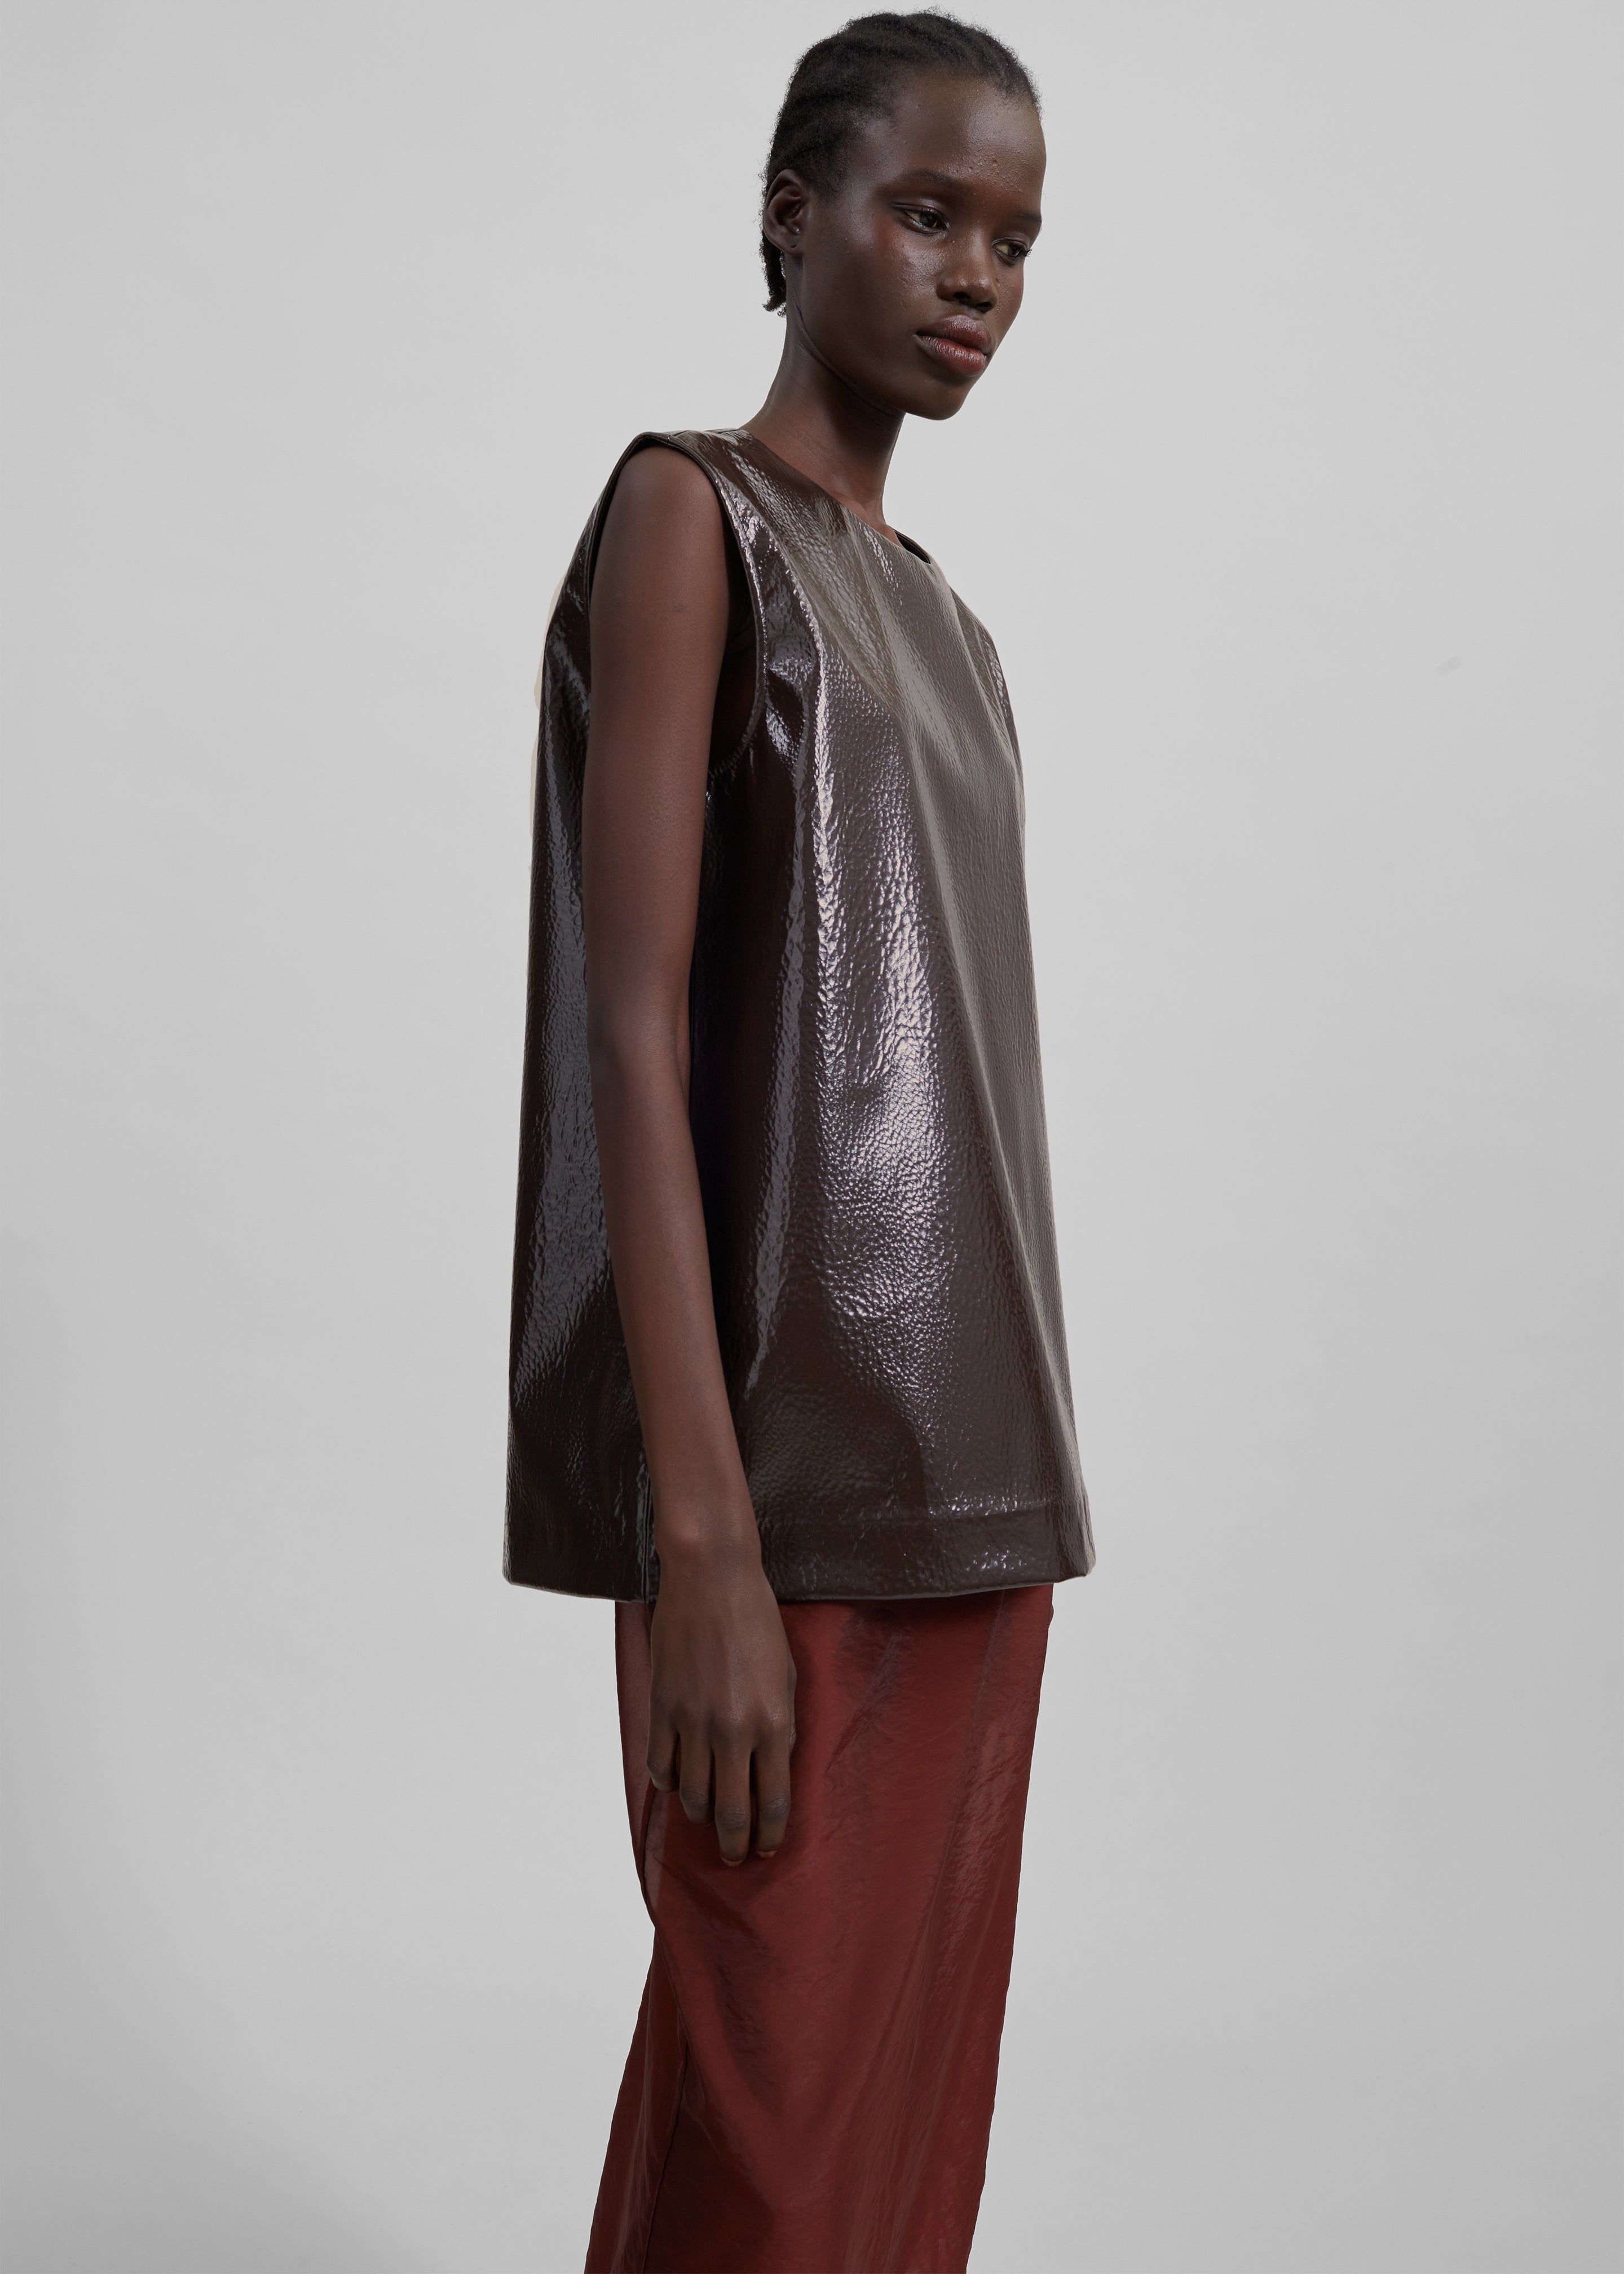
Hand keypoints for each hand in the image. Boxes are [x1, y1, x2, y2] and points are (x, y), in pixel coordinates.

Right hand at [647, 1535, 796, 1865]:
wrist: (712, 1579)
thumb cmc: (758, 1622)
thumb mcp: (786, 1675)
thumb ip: (780, 1725)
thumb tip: (771, 1769)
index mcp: (774, 1723)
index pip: (774, 1802)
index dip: (769, 1834)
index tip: (766, 1848)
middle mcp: (734, 1731)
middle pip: (733, 1812)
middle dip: (734, 1843)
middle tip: (734, 1856)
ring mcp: (694, 1721)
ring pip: (694, 1796)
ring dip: (702, 1814)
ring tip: (708, 1814)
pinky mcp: (663, 1707)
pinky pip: (661, 1765)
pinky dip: (669, 1782)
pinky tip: (677, 1780)